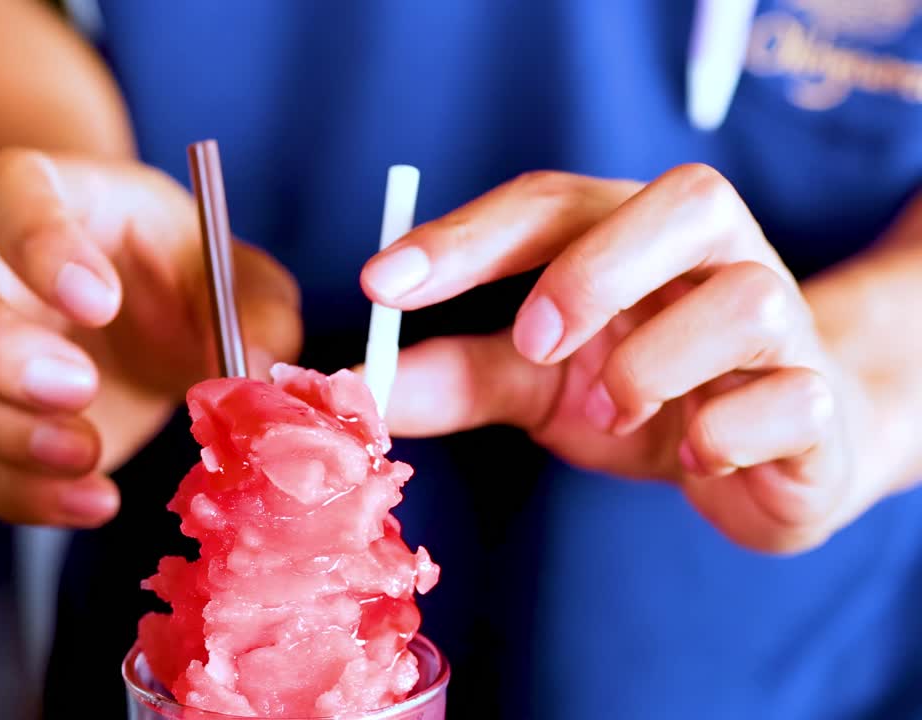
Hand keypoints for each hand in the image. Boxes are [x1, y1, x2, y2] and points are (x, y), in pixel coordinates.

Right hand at [0, 149, 300, 526]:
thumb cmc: (171, 275)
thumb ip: (258, 309)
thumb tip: (262, 370)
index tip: (98, 301)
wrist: (125, 312)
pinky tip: (89, 497)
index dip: (35, 240)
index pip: (0, 187)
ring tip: (88, 453)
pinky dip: (8, 491)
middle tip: (78, 388)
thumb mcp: (231, 274)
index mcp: (41, 194)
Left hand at [362, 164, 875, 553]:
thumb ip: (461, 374)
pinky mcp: (817, 399)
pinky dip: (725, 433)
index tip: (380, 283)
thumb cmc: (648, 394)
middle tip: (532, 342)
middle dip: (593, 271)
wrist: (780, 452)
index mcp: (633, 233)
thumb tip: (364, 387)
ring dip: (655, 368)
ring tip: (615, 414)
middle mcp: (714, 257)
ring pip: (746, 300)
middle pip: (683, 202)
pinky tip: (694, 455)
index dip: (464, 237)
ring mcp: (782, 321)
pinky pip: (789, 399)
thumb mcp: (541, 381)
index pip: (549, 204)